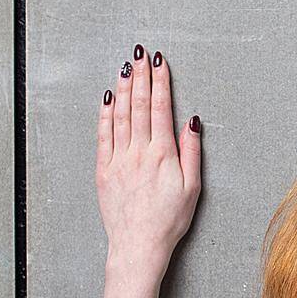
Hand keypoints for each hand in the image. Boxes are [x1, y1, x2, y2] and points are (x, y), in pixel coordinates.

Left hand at [96, 47, 201, 297]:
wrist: (138, 244)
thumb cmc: (170, 220)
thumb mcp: (193, 188)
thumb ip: (192, 152)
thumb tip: (192, 122)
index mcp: (163, 154)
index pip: (160, 109)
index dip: (160, 83)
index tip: (160, 63)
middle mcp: (138, 151)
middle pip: (139, 106)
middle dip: (141, 77)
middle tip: (141, 54)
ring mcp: (118, 159)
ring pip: (119, 115)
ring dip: (123, 89)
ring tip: (125, 68)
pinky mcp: (104, 169)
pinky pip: (103, 134)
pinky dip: (105, 113)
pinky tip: (107, 98)